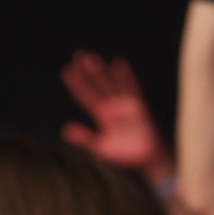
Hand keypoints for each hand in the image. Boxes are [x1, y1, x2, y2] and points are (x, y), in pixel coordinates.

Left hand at [59, 51, 171, 180]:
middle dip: (87, 71)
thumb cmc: (126, 156)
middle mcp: (112, 108)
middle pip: (97, 85)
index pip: (85, 96)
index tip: (66, 71)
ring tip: (92, 58)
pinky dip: (126, 77)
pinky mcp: (138, 106)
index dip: (76, 84)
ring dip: (102, 71)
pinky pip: (131, 88)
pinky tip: (119, 63)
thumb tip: (64, 130)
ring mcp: (125, 105)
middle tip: (78, 55)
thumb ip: (84, 138)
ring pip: (111, 84)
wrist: (148, 160)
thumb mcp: (101, 148)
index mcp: (101, 116)